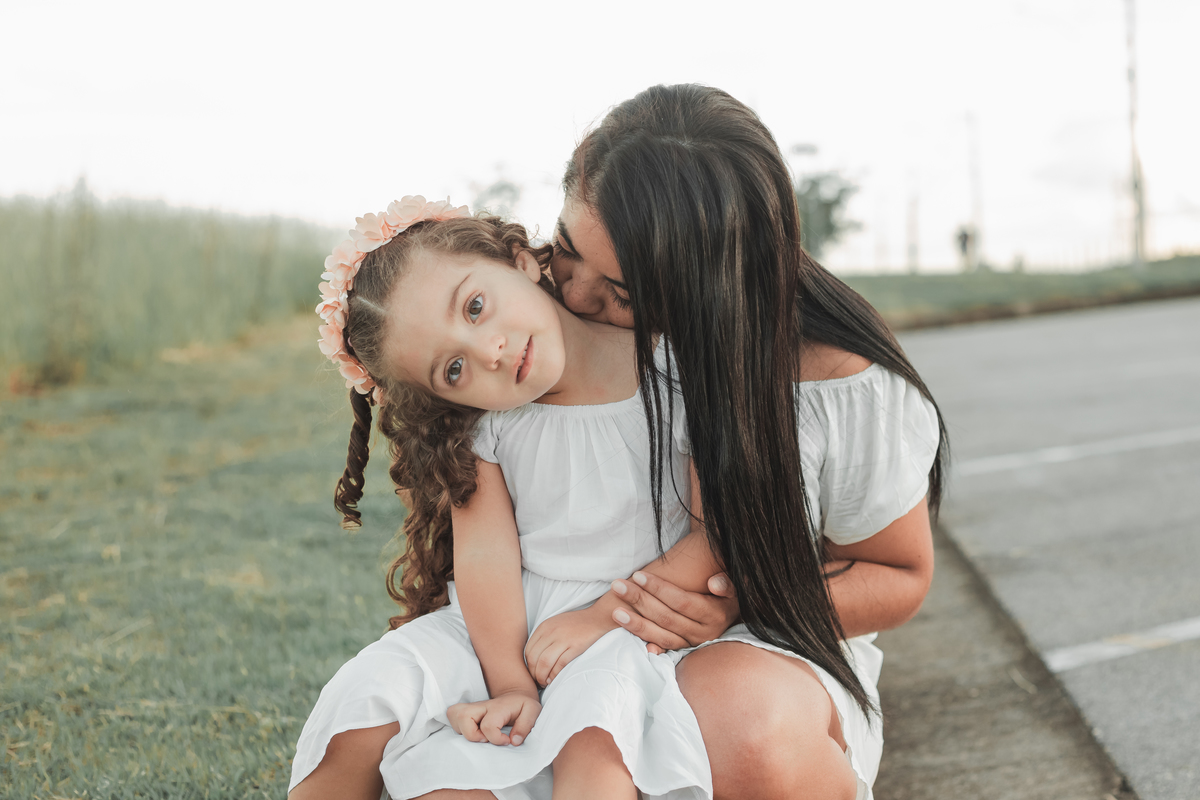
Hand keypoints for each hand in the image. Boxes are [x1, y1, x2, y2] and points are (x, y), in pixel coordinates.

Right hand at [447, 689, 540, 745]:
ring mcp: (473, 708)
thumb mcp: (533, 712)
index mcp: (498, 707)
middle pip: (462, 715)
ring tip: (478, 736)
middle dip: (471, 734)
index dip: (496, 738)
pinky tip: (472, 732)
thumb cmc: (523, 705)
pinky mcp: (468, 712)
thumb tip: (513, 741)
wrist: (516, 695)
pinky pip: (453, 717)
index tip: (507, 741)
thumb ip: (525, 726)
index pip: (488, 725)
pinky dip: (458, 727)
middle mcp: (482, 706)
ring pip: (454, 714)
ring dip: (463, 730)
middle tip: (485, 739)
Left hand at [524, 605, 614, 686]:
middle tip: (538, 681)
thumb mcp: (555, 624)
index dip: (528, 666)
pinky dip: (554, 675)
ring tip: (545, 682)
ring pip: (544, 663)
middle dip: (533, 674)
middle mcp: (551, 632)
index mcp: (544, 627)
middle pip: (533, 658)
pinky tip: (554, 679)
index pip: (528, 651)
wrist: (597, 618)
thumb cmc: (576, 624)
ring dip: (542, 677)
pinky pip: (560, 664)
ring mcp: (563, 639)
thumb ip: (544, 637)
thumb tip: (533, 659)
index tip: (533, 673)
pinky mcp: (575, 646)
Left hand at [610, 571, 738, 654]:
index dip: (659, 589)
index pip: (682, 601)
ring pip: (661, 636)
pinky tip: (628, 640)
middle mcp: (704, 633)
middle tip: (618, 585)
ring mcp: (692, 645)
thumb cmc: (726, 595)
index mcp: (714, 615)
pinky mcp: (683, 651)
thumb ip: (726, 584)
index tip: (638, 575)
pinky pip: (662, 648)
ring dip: (636, 624)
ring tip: (616, 610)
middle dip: (640, 600)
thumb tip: (714, 583)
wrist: (731, 616)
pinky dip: (646, 644)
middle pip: (667, 618)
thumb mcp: (732, 588)